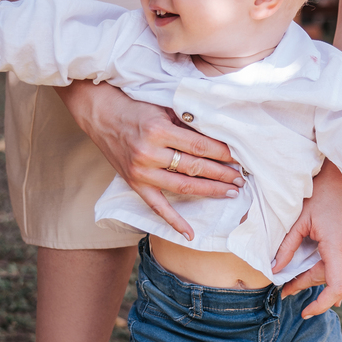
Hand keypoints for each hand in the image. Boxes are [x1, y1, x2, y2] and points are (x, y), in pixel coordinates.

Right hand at [57, 81, 242, 239]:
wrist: (100, 113)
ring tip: (230, 193)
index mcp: (158, 130)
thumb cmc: (136, 107)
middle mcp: (149, 153)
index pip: (200, 146)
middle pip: (195, 168)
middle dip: (222, 174)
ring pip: (183, 187)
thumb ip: (186, 123)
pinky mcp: (134, 184)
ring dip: (210, 192)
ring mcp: (141, 171)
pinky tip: (190, 233)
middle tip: (241, 179)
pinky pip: (157, 207)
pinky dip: (174, 221)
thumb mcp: (162, 107)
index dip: (223, 154)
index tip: (239, 158)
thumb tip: (219, 138)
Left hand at [274, 162, 341, 317]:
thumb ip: (287, 247)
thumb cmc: (320, 194)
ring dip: (322, 279)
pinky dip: (337, 274)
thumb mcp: (299, 220)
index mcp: (339, 245)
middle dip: (308, 284)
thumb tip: (274, 271)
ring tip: (301, 281)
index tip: (306, 312)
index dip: (320, 304)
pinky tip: (328, 285)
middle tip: (286, 288)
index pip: (334, 287)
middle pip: (330, 279)